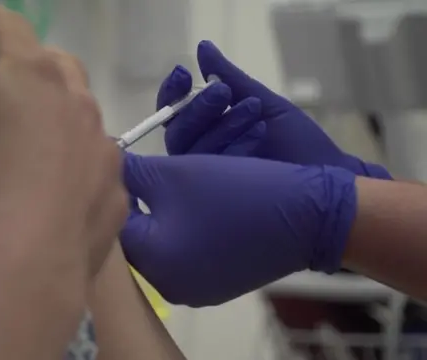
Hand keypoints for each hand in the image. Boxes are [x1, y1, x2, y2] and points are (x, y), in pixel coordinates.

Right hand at [0, 4, 126, 286]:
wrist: (23, 259)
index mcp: (35, 72)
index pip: (10, 26)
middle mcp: (80, 104)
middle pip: (61, 68)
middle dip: (38, 69)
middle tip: (13, 89)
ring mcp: (105, 153)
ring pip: (87, 122)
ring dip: (66, 125)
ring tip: (40, 152)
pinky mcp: (115, 199)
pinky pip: (99, 175)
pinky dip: (81, 176)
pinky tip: (62, 199)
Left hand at [121, 153, 356, 306]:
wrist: (308, 215)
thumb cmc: (236, 191)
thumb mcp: (176, 173)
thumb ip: (132, 172)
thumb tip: (107, 164)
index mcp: (154, 263)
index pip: (115, 225)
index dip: (114, 191)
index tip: (118, 165)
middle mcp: (170, 287)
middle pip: (138, 239)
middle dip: (137, 203)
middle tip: (142, 172)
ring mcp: (196, 290)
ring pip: (162, 246)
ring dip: (161, 215)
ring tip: (167, 186)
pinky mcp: (217, 285)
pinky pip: (185, 255)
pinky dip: (184, 230)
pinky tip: (193, 208)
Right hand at [159, 40, 390, 179]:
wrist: (327, 175)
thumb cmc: (297, 141)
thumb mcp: (263, 102)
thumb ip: (230, 78)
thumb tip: (202, 47)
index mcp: (206, 129)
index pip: (174, 111)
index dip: (173, 92)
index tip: (184, 71)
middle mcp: (200, 153)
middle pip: (177, 131)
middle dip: (197, 108)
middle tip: (223, 92)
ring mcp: (208, 178)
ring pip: (191, 152)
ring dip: (221, 126)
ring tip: (253, 109)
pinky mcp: (219, 198)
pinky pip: (211, 172)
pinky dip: (234, 147)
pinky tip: (260, 134)